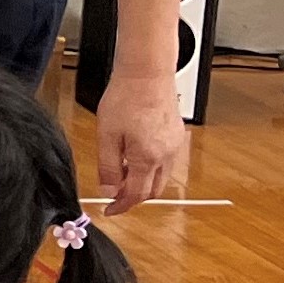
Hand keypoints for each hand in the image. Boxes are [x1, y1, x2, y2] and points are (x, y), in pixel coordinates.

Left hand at [94, 70, 188, 216]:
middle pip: (153, 190)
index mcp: (148, 157)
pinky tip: (135, 158)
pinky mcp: (177, 135)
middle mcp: (167, 155)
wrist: (147, 72)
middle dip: (134, 197)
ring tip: (122, 174)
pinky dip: (152, 168)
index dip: (121, 206)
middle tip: (114, 195)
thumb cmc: (125, 97)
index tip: (110, 210)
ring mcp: (175, 145)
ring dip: (143, 182)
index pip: (136, 195)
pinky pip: (166, 161)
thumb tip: (108, 191)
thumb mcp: (107, 135)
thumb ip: (107, 166)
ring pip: (162, 177)